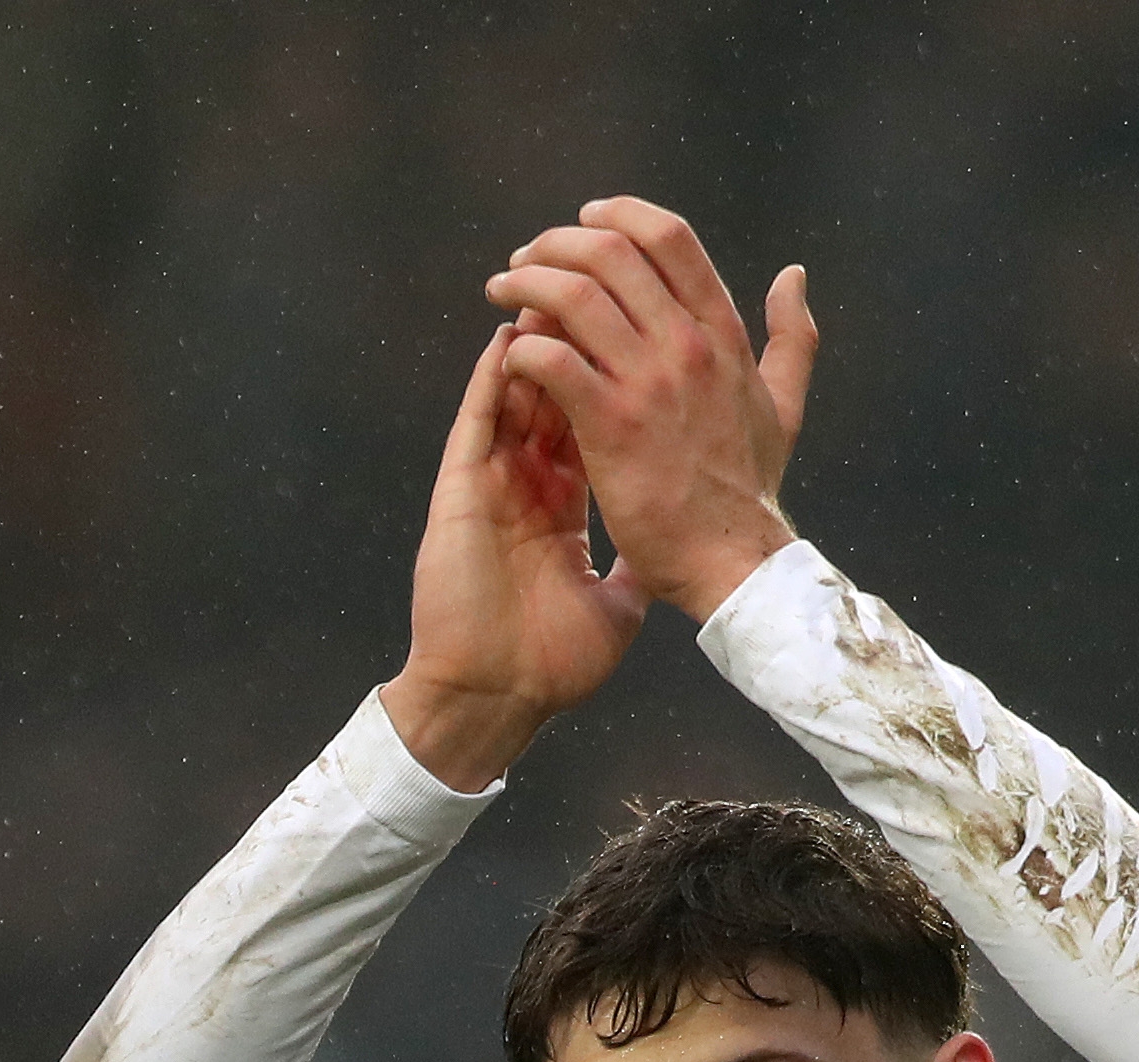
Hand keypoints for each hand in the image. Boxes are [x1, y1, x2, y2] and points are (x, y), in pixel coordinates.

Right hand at [381, 321, 650, 792]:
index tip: (648, 336)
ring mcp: (494, 481)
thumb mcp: (617, 608)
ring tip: (563, 287)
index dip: (615, 372)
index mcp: (562, 502)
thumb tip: (676, 551)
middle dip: (581, 336)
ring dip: (539, 338)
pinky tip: (514, 331)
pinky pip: (479, 416)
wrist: (498, 699)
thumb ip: (639, 565)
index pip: (592, 417)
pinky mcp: (463, 489)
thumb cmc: (550, 665)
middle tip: (608, 291)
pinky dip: (495, 373)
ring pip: (517, 389)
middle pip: (558, 387)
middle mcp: (528, 481)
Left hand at [486, 197, 818, 622]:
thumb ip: (793, 336)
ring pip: (572, 294)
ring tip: (500, 292)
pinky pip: (553, 358)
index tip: (584, 218)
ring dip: (525, 282)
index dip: (619, 214)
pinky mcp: (611, 425)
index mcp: (722, 333)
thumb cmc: (749, 489)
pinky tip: (510, 359)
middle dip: (555, 243)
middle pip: (610, 251)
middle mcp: (686, 345)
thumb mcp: (784, 403)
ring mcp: (648, 383)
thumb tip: (793, 277)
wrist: (733, 560)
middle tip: (524, 260)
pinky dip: (522, 348)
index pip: (669, 238)